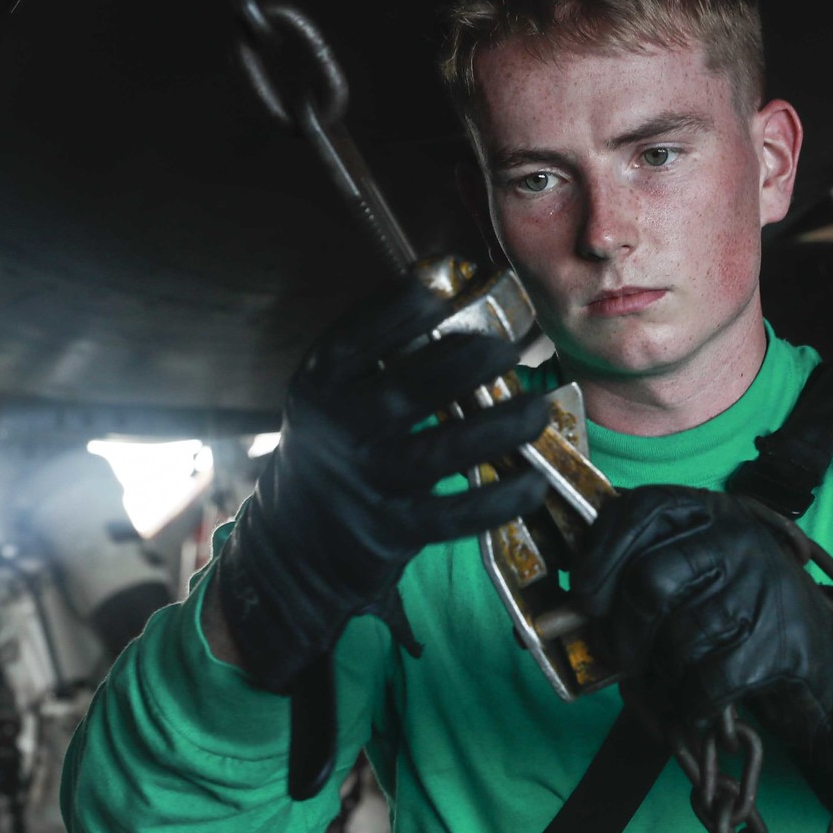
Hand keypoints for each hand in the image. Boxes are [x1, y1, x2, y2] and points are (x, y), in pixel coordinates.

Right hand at [215, 280, 549, 693]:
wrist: (294, 545)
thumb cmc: (332, 450)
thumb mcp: (333, 398)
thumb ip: (377, 358)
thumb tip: (450, 293)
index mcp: (320, 387)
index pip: (355, 341)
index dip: (396, 310)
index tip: (439, 286)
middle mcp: (340, 433)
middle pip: (405, 393)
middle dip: (462, 365)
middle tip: (507, 347)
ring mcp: (368, 484)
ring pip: (439, 453)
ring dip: (496, 429)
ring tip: (538, 409)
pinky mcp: (393, 531)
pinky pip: (454, 515)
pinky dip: (497, 500)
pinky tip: (534, 481)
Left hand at [573, 486, 832, 832]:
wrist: (826, 654)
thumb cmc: (738, 612)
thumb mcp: (697, 570)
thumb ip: (638, 571)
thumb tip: (560, 609)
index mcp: (712, 512)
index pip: (641, 512)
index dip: (601, 557)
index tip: (584, 597)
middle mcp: (740, 540)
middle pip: (652, 582)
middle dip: (625, 632)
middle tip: (624, 657)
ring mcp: (764, 589)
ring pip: (680, 639)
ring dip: (667, 673)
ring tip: (680, 674)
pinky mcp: (781, 642)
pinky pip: (709, 680)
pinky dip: (694, 702)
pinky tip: (700, 700)